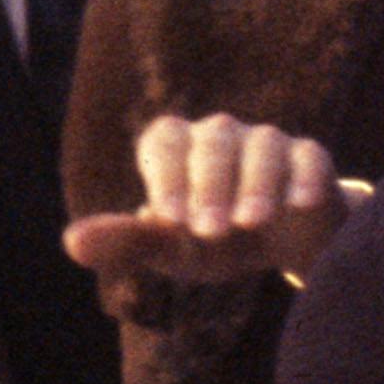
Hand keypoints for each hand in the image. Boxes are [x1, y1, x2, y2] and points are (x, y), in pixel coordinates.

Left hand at [62, 112, 345, 284]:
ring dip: (256, 183)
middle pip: (213, 141)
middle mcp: (222, 135)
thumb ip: (128, 243)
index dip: (167, 175)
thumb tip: (72, 242)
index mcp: (179, 148)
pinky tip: (299, 204)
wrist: (285, 247)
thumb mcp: (173, 248)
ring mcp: (269, 141)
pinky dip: (305, 177)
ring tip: (252, 223)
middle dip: (210, 185)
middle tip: (210, 232)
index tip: (170, 220)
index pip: (165, 140)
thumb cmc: (217, 242)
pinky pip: (308, 156)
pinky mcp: (311, 157)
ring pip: (263, 145)